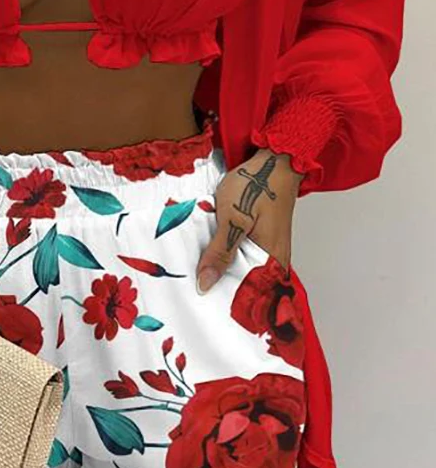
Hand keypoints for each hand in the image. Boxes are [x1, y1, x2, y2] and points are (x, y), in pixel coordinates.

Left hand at [195, 147, 303, 293]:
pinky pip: (241, 255)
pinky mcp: (259, 239)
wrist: (272, 161)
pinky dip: (226, 255)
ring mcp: (266, 249)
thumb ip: (220, 252)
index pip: (250, 297)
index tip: (201, 307)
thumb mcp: (233, 219)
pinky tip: (209, 255)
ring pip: (240, 270)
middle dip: (220, 288)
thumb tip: (206, 283)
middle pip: (244, 285)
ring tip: (197, 276)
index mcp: (272, 261)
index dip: (226, 303)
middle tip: (193, 291)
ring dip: (221, 270)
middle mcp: (273, 260)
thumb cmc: (257, 185)